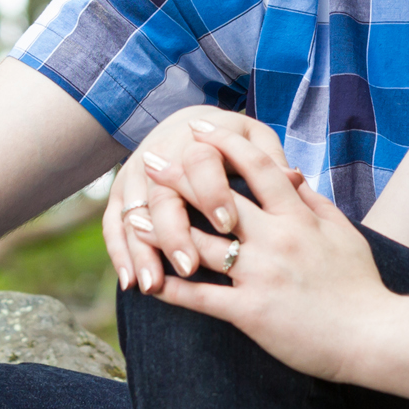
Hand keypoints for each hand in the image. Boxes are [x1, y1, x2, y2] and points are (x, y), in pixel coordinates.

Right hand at [102, 109, 271, 292]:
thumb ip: (269, 160)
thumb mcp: (254, 139)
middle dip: (173, 232)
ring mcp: (136, 176)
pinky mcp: (121, 195)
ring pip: (134, 215)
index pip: (202, 162)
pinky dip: (121, 255)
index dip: (213, 192)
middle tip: (190, 266)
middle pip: (162, 195)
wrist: (187, 123)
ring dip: (142, 252)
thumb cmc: (233, 138)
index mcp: (201, 139)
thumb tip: (294, 178)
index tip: (229, 224)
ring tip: (152, 285)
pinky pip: (114, 227)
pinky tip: (131, 283)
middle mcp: (162, 155)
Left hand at [151, 128, 390, 382]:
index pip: (258, 167)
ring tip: (132, 215)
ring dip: (161, 229)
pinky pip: (201, 298)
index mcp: (299, 217)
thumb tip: (293, 177)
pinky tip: (146, 279)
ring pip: (199, 245)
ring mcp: (261, 275)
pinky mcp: (250, 313)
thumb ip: (316, 203)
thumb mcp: (343, 233)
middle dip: (180, 177)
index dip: (226, 144)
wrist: (373, 336)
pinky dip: (170, 288)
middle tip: (151, 160)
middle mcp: (276, 239)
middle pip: (218, 198)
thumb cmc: (360, 285)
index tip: (201, 129)